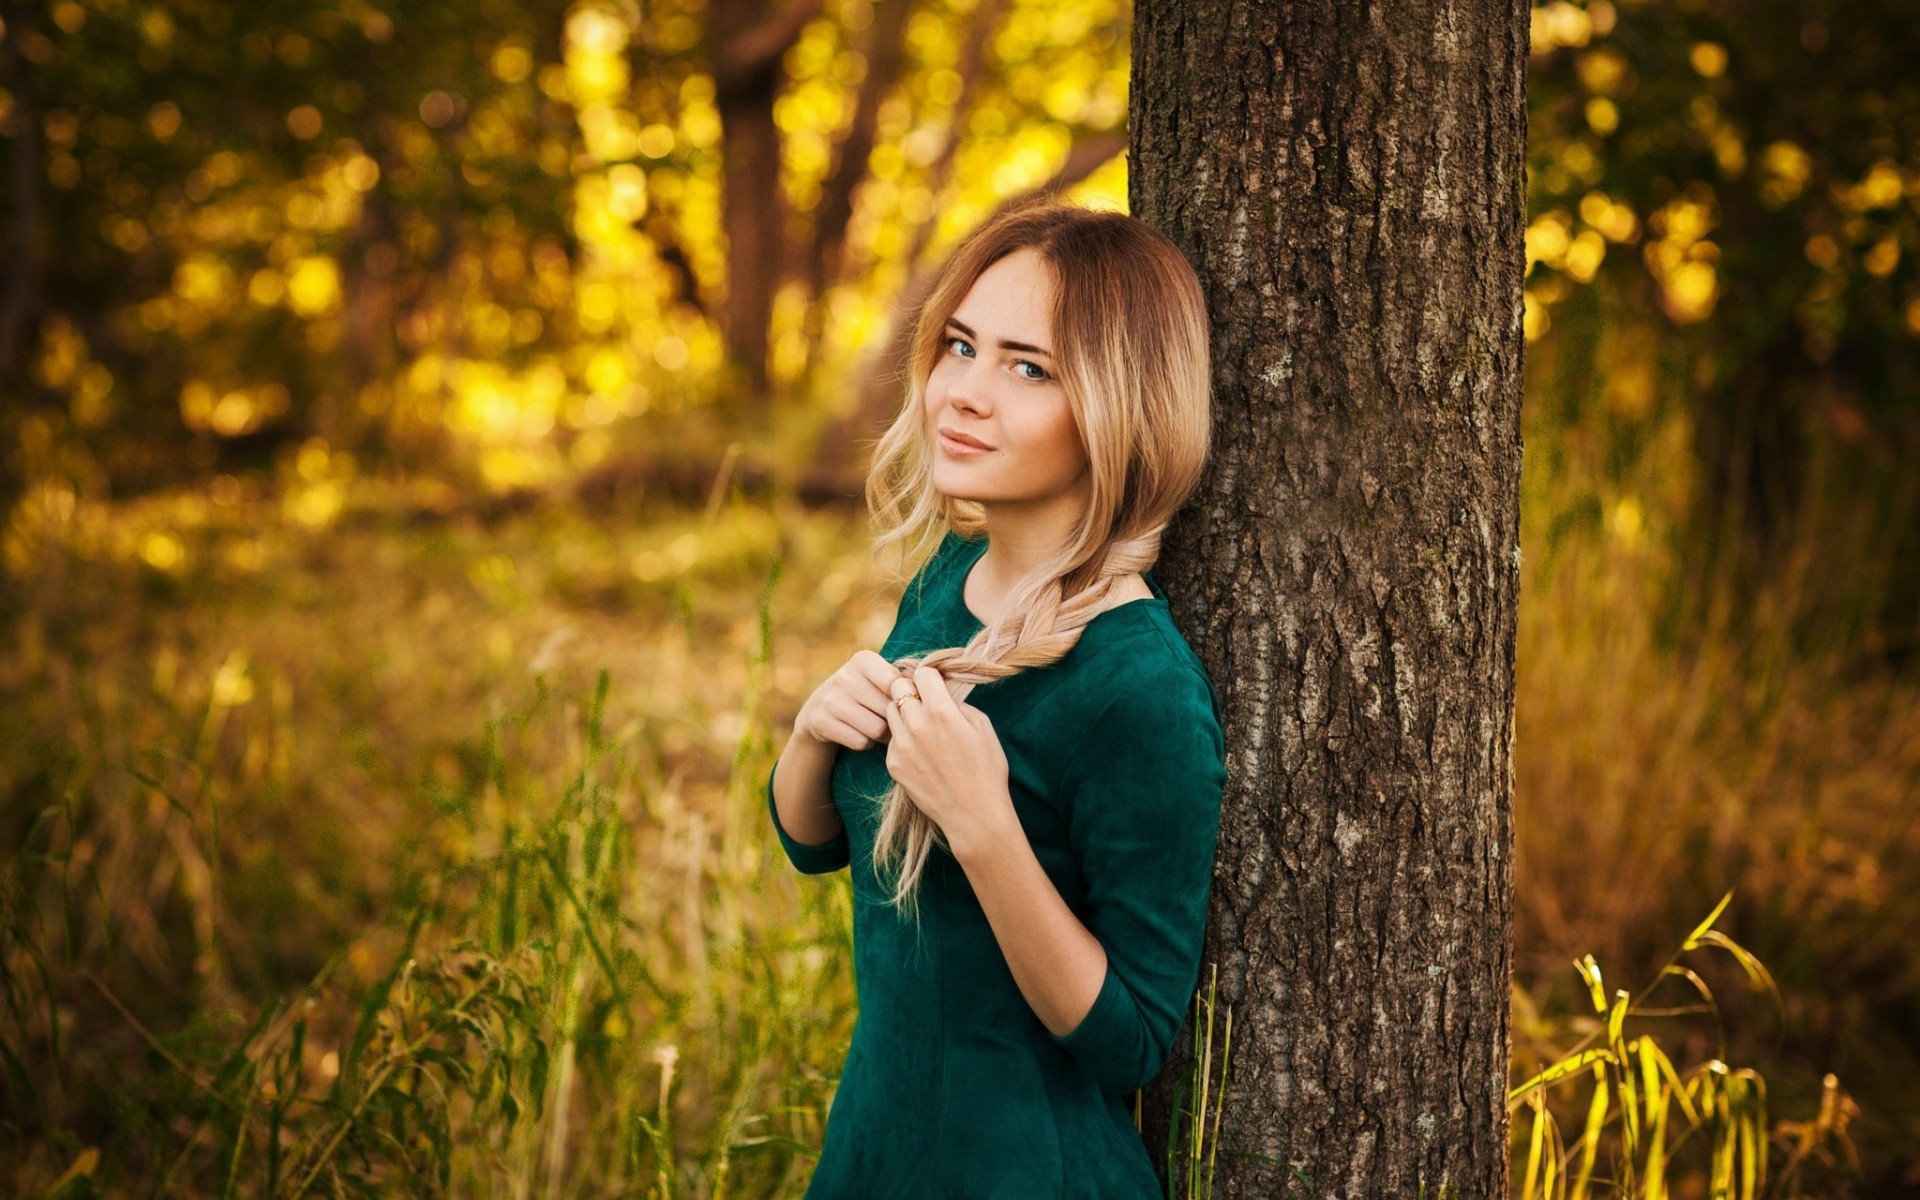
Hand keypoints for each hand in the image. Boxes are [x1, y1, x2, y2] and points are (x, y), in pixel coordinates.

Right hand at [795, 649, 907, 751]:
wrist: (820, 709)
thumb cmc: (865, 693)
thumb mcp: (879, 678)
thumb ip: (904, 681)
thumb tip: (933, 691)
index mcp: (863, 660)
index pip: (896, 683)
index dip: (905, 699)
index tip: (904, 703)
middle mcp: (844, 676)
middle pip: (889, 709)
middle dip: (895, 720)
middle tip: (891, 720)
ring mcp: (831, 699)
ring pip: (877, 729)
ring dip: (883, 734)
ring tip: (877, 726)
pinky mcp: (821, 722)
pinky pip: (861, 742)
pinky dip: (866, 743)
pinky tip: (860, 733)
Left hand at [881, 664, 1016, 857]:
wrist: (974, 814)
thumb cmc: (986, 770)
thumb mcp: (983, 727)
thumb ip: (958, 703)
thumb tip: (942, 694)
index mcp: (942, 712)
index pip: (921, 673)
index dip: (930, 678)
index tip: (935, 686)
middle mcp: (916, 725)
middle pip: (898, 688)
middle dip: (911, 690)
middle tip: (924, 702)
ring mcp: (901, 746)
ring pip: (890, 711)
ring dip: (904, 712)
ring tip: (922, 727)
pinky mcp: (894, 764)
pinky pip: (891, 739)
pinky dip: (902, 738)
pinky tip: (920, 752)